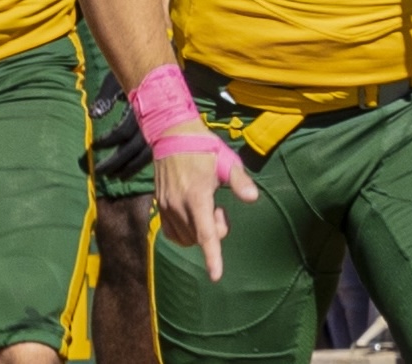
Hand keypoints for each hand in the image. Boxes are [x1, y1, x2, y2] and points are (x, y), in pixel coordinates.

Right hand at [151, 142, 261, 279]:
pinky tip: (193, 216)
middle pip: (199, 237)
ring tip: (206, 207)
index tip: (216, 276)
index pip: (206, 234)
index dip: (212, 257)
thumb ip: (240, 181)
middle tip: (220, 207)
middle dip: (215, 230)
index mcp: (197, 196)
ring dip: (200, 230)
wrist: (171, 135)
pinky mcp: (159, 205)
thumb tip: (252, 198)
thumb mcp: (226, 161)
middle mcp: (178, 205)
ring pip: (186, 237)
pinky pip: (172, 232)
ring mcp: (166, 206)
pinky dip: (186, 233)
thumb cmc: (203, 147)